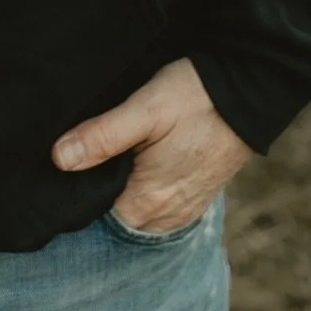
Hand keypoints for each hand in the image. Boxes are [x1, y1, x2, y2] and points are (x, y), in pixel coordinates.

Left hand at [52, 57, 250, 232]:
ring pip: (135, 211)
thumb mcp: (145, 109)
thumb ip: (103, 136)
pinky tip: (136, 162)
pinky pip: (157, 205)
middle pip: (113, 216)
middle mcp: (166, 218)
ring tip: (110, 156)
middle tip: (83, 154)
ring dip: (120, 191)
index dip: (76, 193)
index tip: (65, 167)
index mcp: (148, 203)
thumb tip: (59, 159)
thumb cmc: (197, 98)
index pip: (94, 216)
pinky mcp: (195, 198)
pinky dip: (142, 190)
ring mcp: (183, 211)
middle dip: (97, 192)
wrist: (250, 92)